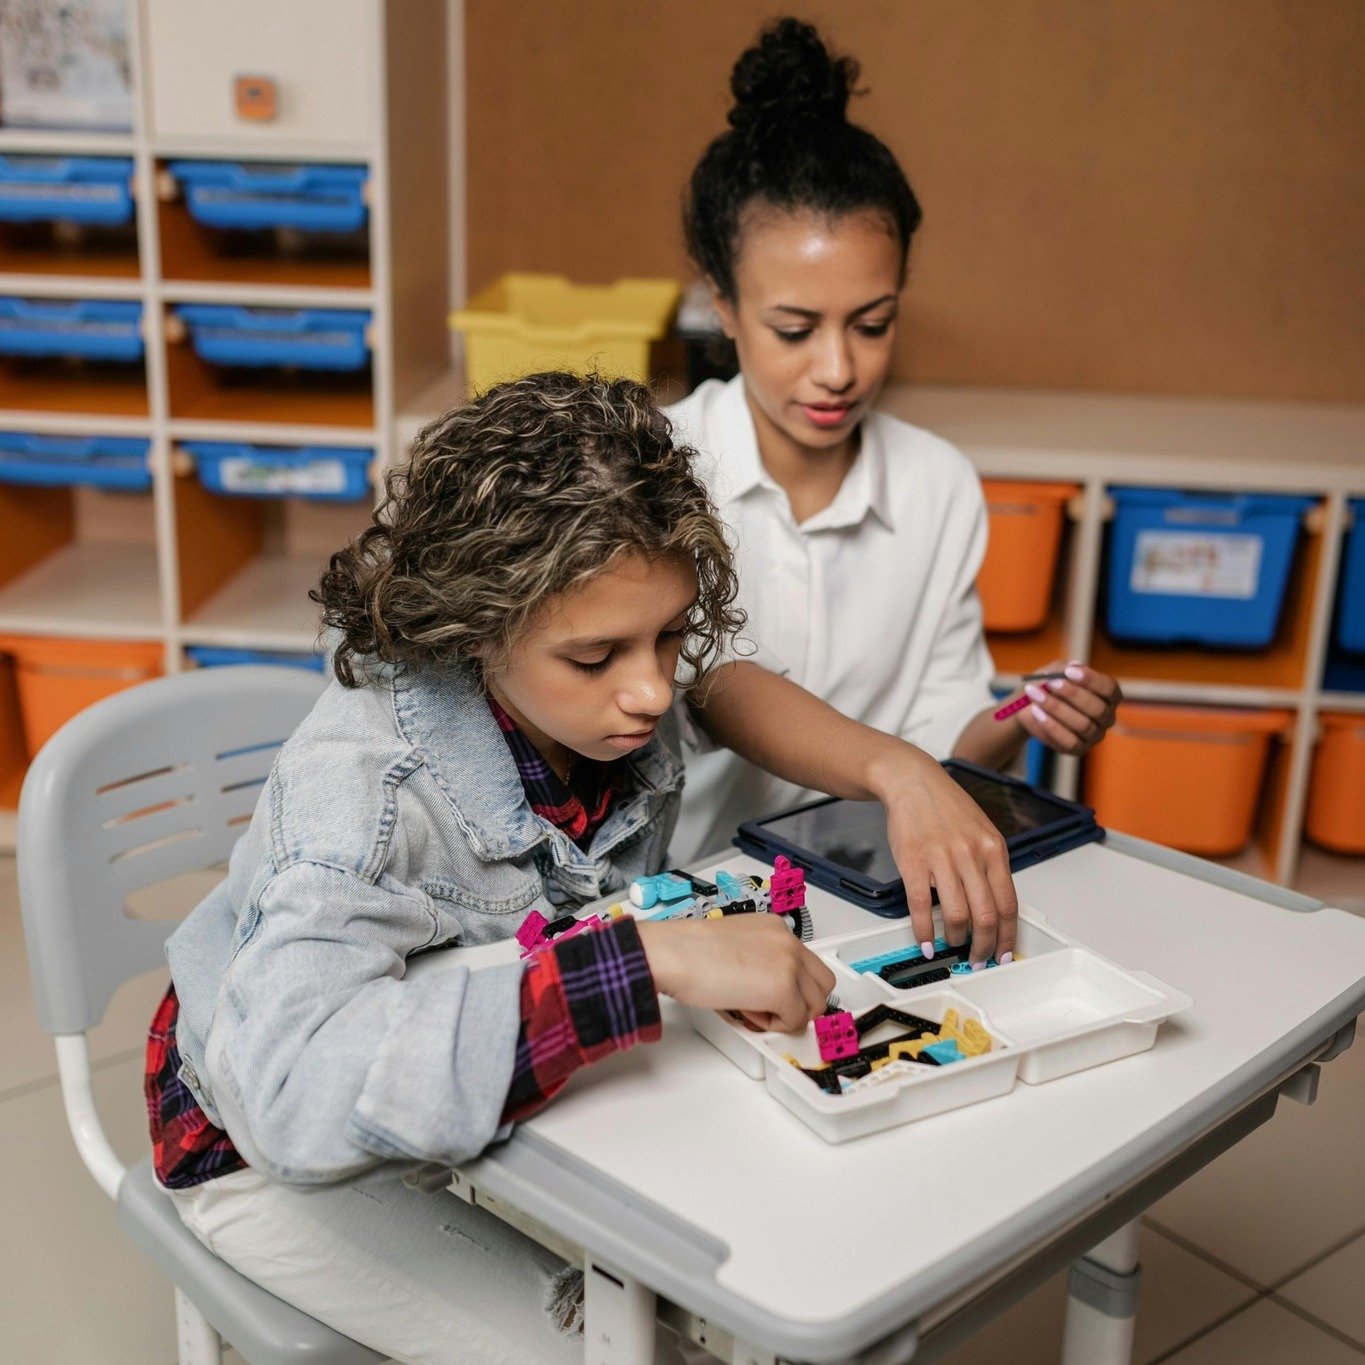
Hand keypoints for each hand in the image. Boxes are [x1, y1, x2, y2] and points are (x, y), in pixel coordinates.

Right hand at [636, 915, 835, 1032]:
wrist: (674, 953)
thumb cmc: (689, 951)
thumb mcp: (736, 945)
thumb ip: (761, 960)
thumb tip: (768, 989)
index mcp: (776, 928)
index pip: (809, 964)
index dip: (794, 988)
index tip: (773, 997)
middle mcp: (788, 941)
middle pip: (822, 985)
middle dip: (801, 1004)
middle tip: (769, 1009)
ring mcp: (789, 964)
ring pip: (814, 1007)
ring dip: (787, 1016)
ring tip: (753, 1010)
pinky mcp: (782, 988)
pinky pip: (794, 1022)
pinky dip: (773, 1026)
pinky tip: (746, 1012)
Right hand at [869, 746, 1017, 964]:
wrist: (913, 782)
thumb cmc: (945, 806)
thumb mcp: (981, 830)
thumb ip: (989, 864)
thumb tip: (994, 905)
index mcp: (993, 849)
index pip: (1008, 904)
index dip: (1008, 936)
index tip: (1004, 953)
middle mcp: (972, 854)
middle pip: (986, 915)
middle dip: (984, 946)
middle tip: (979, 958)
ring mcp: (943, 859)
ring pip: (956, 915)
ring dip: (955, 939)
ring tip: (952, 944)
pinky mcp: (914, 862)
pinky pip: (922, 906)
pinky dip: (924, 930)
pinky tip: (925, 941)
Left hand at [1016, 660, 1120, 756]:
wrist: (1028, 708)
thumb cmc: (1048, 686)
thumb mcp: (1054, 672)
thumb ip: (1063, 668)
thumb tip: (1074, 666)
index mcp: (1108, 695)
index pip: (1109, 688)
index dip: (1091, 679)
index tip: (1069, 671)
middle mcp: (1107, 716)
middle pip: (1098, 708)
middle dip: (1072, 694)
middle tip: (1050, 682)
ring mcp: (1095, 734)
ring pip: (1083, 725)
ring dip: (1056, 708)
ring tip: (1035, 695)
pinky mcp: (1079, 748)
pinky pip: (1070, 741)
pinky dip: (1051, 726)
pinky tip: (1036, 712)